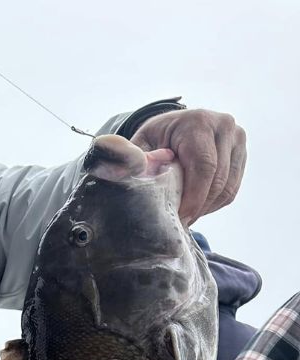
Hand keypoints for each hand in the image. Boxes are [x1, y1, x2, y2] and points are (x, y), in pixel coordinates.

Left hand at [130, 109, 245, 224]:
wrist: (174, 126)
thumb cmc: (155, 138)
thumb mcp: (141, 144)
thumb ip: (138, 160)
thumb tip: (131, 174)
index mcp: (198, 122)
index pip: (203, 167)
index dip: (193, 197)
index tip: (178, 218)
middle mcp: (224, 126)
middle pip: (217, 180)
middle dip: (197, 207)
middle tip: (179, 223)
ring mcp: (237, 139)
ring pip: (227, 188)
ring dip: (206, 208)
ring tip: (185, 217)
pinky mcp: (242, 153)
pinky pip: (232, 189)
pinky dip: (214, 204)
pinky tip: (196, 208)